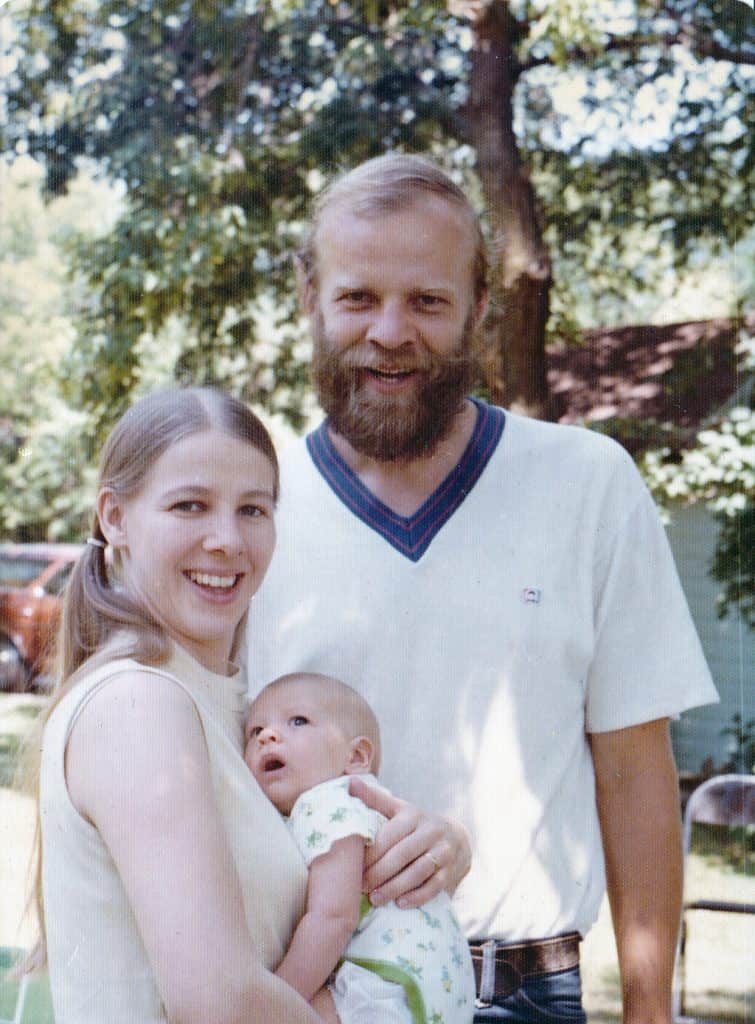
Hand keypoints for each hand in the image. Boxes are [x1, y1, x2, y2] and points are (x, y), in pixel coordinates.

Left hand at [348, 776, 470, 909]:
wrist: (456, 838)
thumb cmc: (416, 825)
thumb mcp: (398, 809)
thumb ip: (374, 798)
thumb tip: (349, 782)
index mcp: (413, 815)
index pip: (389, 835)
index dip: (371, 852)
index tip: (352, 866)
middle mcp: (430, 831)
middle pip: (402, 855)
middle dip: (379, 873)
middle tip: (359, 887)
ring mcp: (443, 851)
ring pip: (418, 872)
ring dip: (395, 887)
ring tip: (375, 899)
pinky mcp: (451, 871)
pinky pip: (434, 886)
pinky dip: (417, 896)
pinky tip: (400, 904)